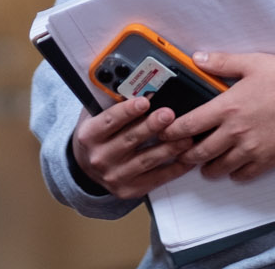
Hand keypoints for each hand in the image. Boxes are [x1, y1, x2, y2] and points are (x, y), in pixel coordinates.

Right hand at [70, 96, 192, 200]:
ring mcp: (114, 176)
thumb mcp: (96, 114)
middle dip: (152, 126)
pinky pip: (155, 179)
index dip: (127, 111)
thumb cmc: (98, 135)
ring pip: (146, 160)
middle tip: (169, 114)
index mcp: (89, 135)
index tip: (144, 101)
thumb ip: (114, 101)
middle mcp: (99, 158)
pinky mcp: (129, 190)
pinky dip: (174, 169)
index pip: (109, 121)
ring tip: (186, 137)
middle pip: (130, 140)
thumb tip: (141, 85)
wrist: (87, 168)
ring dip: (169, 148)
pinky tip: (187, 158)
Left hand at [161, 52, 274, 182]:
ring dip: (207, 167)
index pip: (189, 125)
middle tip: (181, 152)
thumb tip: (198, 58)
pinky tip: (232, 166)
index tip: (165, 134)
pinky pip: (242, 175)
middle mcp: (235, 132)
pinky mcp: (266, 161)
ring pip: (218, 168)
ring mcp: (251, 150)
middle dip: (185, 155)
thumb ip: (222, 62)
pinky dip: (233, 173)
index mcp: (228, 107)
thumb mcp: (253, 62)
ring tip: (205, 162)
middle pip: (198, 152)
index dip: (172, 132)